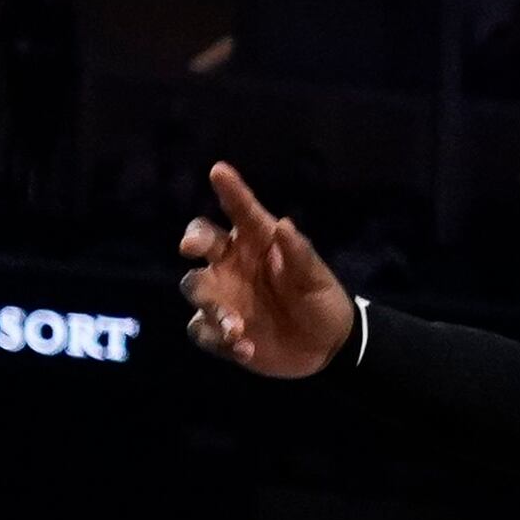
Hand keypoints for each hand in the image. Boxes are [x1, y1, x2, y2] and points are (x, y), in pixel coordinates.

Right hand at [177, 162, 355, 377]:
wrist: (328, 346)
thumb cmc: (320, 300)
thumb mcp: (316, 277)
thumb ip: (299, 253)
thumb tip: (285, 225)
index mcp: (255, 242)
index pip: (239, 210)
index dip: (229, 190)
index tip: (220, 171)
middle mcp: (231, 263)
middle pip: (200, 243)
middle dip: (193, 241)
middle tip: (192, 248)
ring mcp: (222, 295)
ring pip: (196, 288)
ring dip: (211, 305)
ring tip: (236, 325)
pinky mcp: (221, 329)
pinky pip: (203, 330)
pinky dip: (219, 339)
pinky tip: (244, 348)